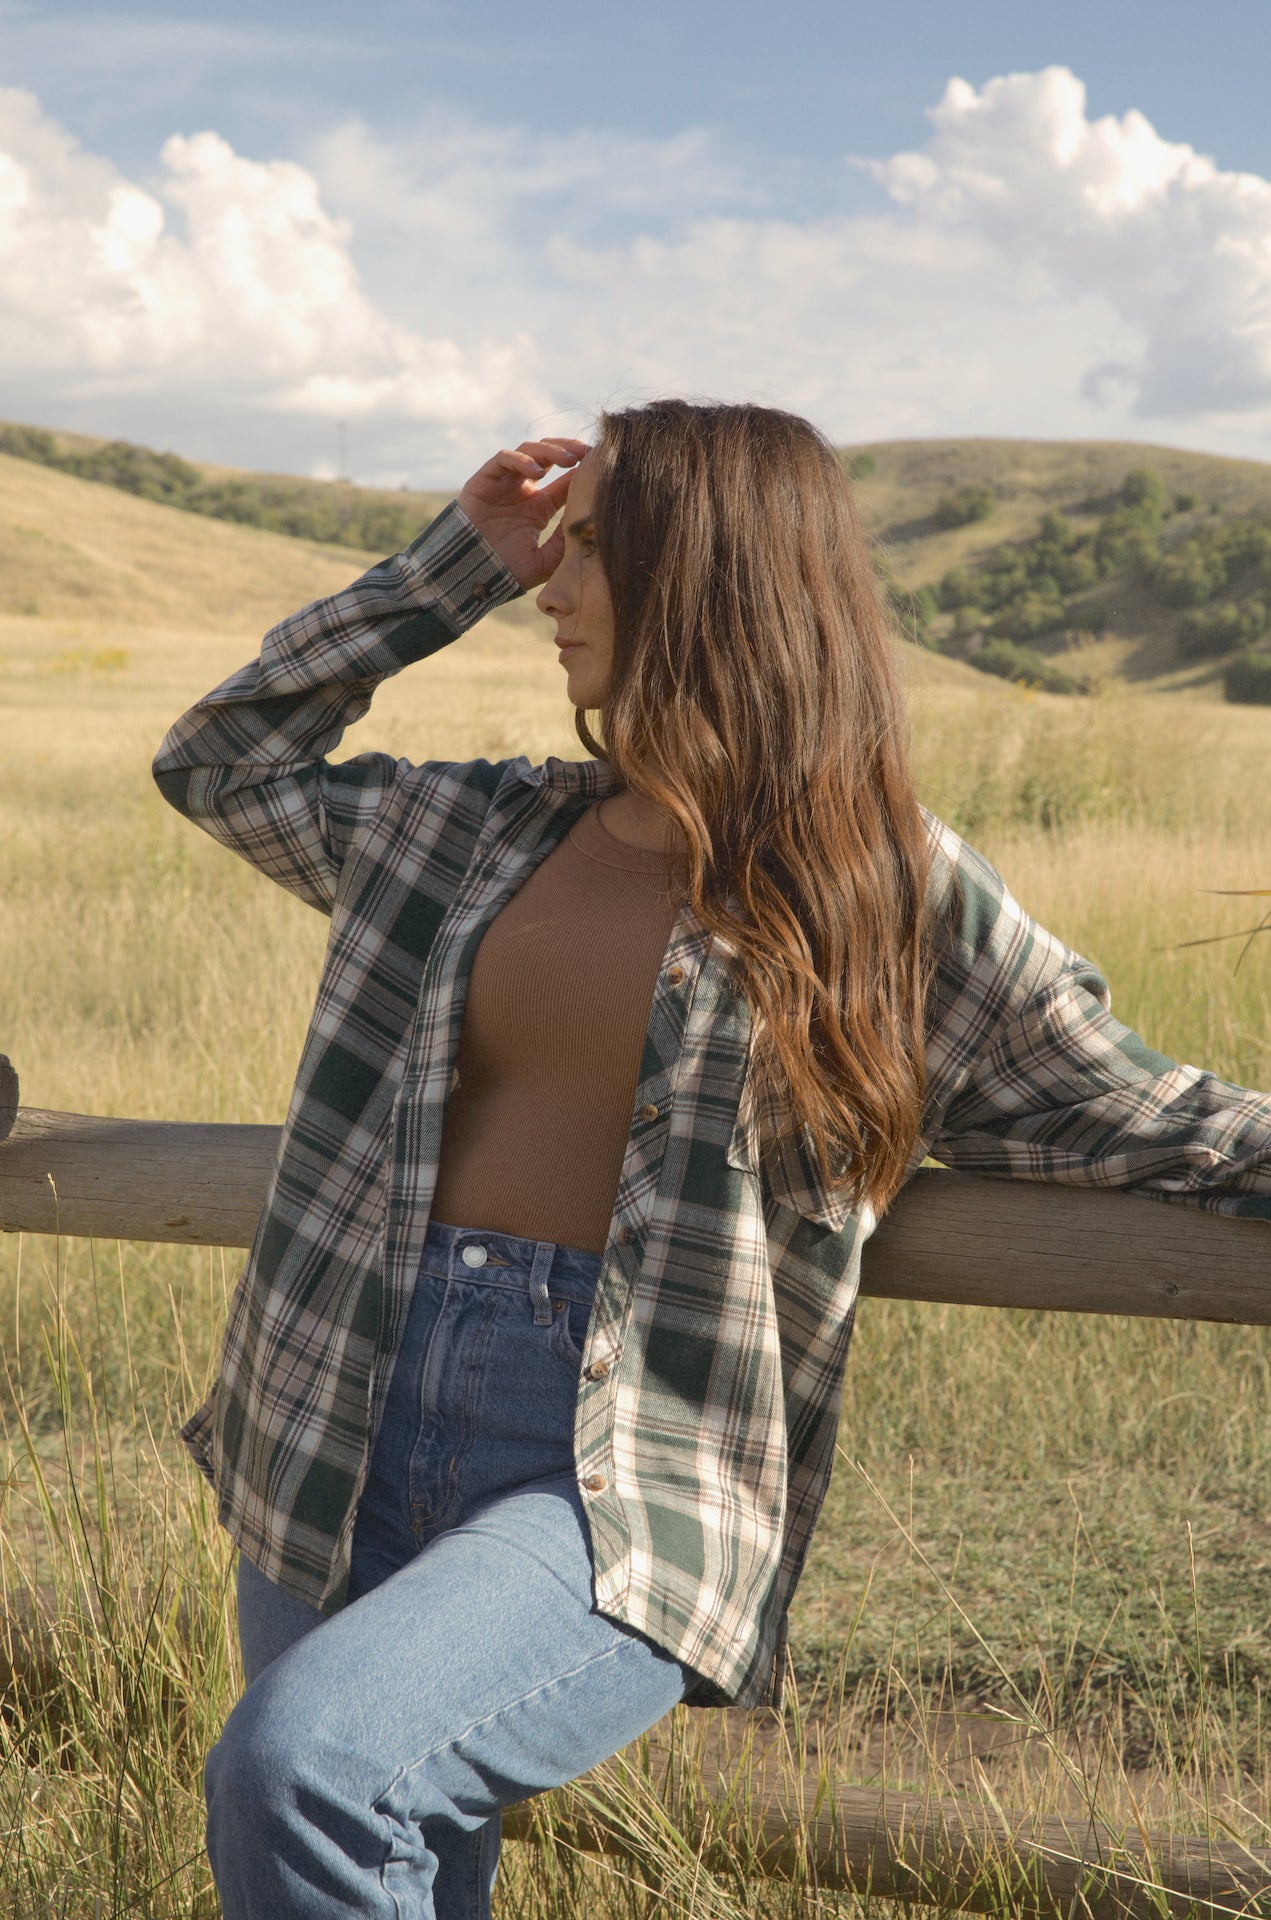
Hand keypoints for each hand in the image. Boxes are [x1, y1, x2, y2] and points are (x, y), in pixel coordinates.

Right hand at [456, 438, 589, 589]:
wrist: (470, 577)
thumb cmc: (506, 573)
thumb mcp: (546, 560)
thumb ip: (566, 540)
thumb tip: (590, 518)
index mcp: (539, 507)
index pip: (565, 480)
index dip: (582, 470)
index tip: (602, 465)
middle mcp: (523, 490)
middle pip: (549, 457)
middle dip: (569, 451)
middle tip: (588, 453)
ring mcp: (503, 483)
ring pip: (529, 452)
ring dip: (550, 451)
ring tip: (568, 459)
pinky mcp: (483, 480)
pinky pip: (502, 459)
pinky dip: (521, 460)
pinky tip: (538, 471)